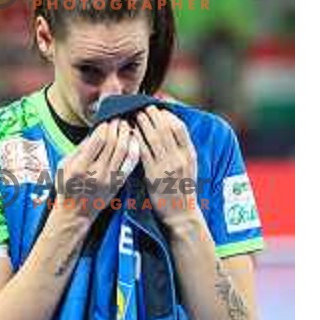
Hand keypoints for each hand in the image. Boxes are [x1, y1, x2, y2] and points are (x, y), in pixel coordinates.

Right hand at [56, 118, 139, 221]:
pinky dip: (134, 149)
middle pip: (113, 142)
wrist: (75, 213)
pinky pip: (131, 163)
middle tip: (118, 118)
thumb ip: (79, 149)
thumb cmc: (67, 187)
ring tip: (125, 125)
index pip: (98, 139)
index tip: (106, 120)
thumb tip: (95, 131)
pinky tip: (133, 140)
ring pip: (124, 150)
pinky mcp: (118, 184)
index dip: (104, 126)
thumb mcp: (64, 165)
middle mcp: (96, 174)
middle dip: (117, 126)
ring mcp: (109, 180)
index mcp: (80, 167)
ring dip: (126, 134)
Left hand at [134, 106, 198, 225]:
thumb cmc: (183, 189)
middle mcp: (179, 158)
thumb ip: (182, 149)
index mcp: (190, 155)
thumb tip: (171, 128)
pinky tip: (130, 133)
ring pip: (153, 138)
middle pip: (165, 128)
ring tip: (135, 114)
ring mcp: (167, 167)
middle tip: (142, 105)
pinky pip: (143, 153)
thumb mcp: (189, 166)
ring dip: (143, 123)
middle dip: (153, 114)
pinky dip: (136, 140)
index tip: (159, 107)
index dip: (168, 114)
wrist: (181, 213)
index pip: (179, 127)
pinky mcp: (153, 176)